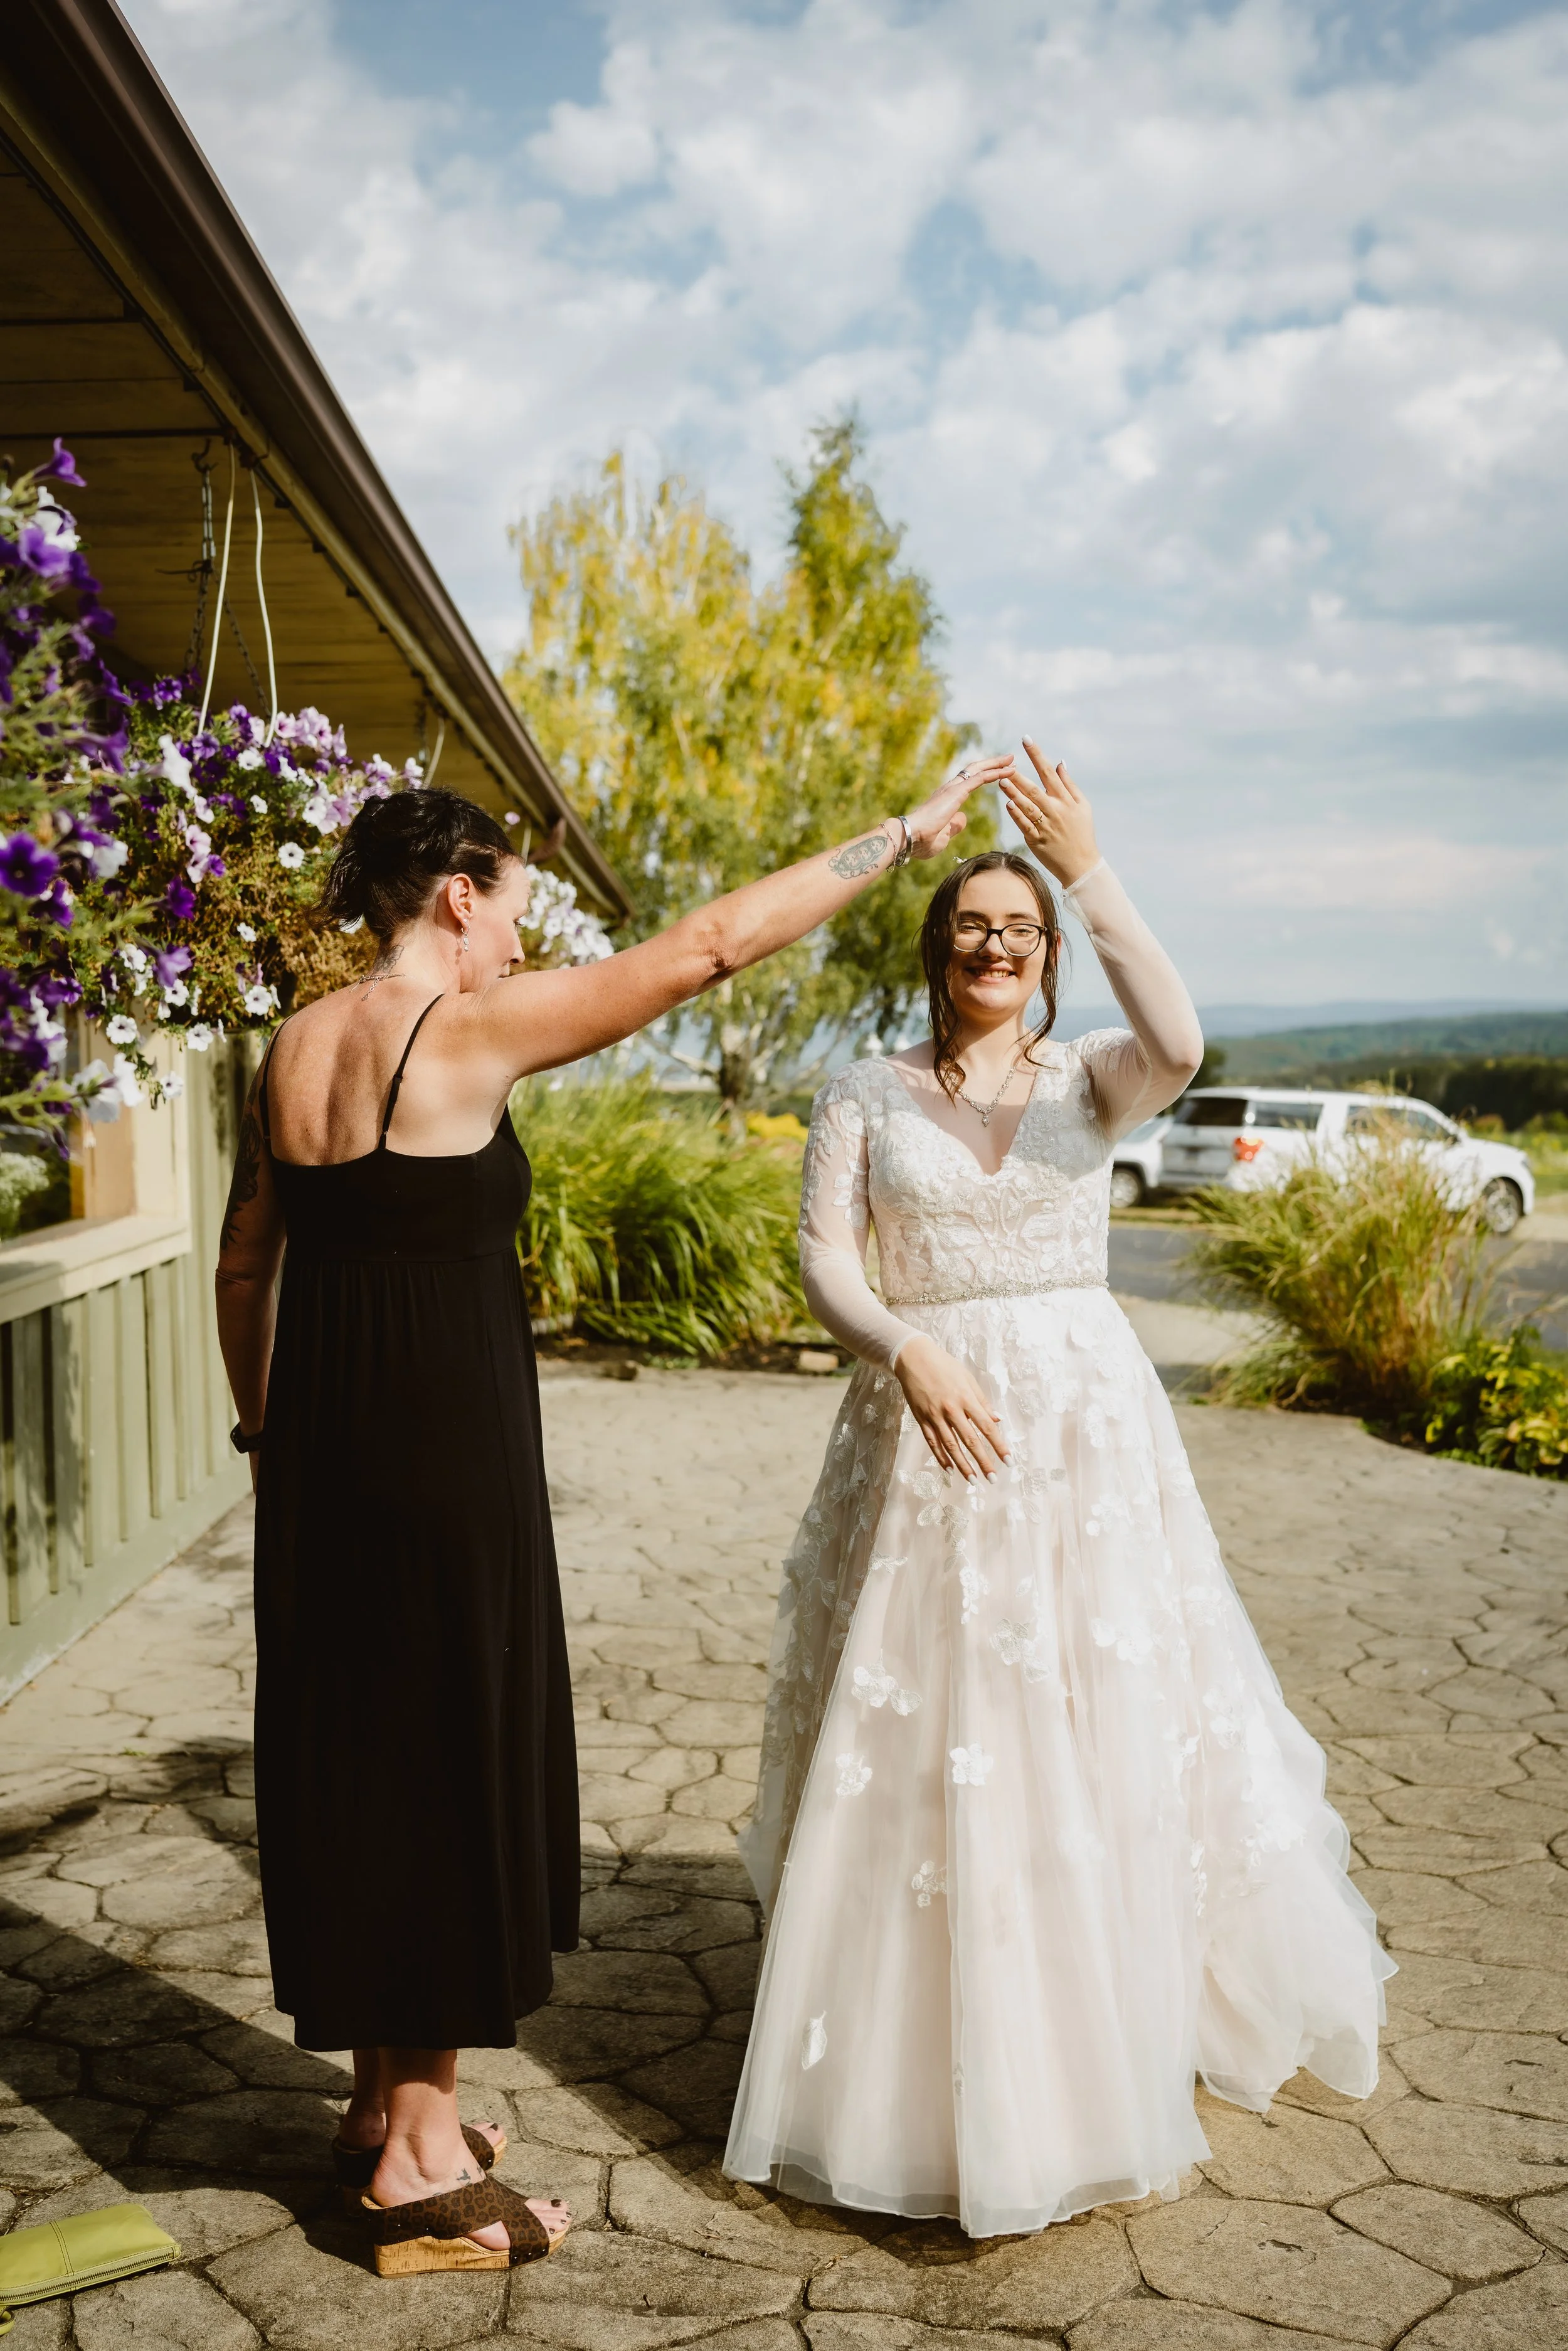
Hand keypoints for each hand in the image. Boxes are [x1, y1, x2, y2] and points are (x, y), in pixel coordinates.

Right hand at [894, 1334, 1009, 1481]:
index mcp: (966, 1398)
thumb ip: (982, 1401)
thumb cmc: (944, 1365)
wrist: (914, 1358)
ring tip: (973, 1480)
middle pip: (970, 1440)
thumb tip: (997, 1420)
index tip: (1008, 1461)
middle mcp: (951, 1410)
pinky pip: (933, 1442)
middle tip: (992, 1478)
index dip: (998, 1445)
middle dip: (983, 1461)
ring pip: (951, 1446)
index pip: (986, 1427)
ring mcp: (935, 1416)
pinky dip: (941, 1457)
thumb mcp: (968, 1379)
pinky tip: (950, 1469)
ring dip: (963, 1465)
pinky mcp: (921, 1419)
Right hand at [905, 755, 1014, 860]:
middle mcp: (949, 789)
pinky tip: (1009, 771)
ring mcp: (952, 789)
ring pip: (979, 770)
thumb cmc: (921, 842)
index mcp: (946, 798)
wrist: (909, 838)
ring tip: (1012, 760)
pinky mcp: (956, 792)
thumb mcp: (943, 836)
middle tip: (1009, 759)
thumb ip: (953, 826)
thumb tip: (962, 819)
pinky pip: (980, 778)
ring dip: (997, 764)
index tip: (998, 774)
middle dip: (992, 764)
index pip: (968, 782)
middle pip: (975, 770)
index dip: (984, 776)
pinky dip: (996, 773)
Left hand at [1000, 740, 1099, 886]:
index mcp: (1066, 800)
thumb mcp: (1082, 806)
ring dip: (1014, 793)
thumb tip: (1060, 763)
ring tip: (1001, 781)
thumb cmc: (1082, 832)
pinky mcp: (1037, 841)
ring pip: (1028, 807)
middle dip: (1020, 776)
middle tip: (1006, 764)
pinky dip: (1017, 815)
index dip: (1037, 755)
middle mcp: (1055, 811)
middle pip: (1035, 790)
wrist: (1081, 865)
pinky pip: (1025, 826)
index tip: (1026, 740)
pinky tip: (1009, 804)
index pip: (1049, 772)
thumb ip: (1069, 784)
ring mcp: (1046, 827)